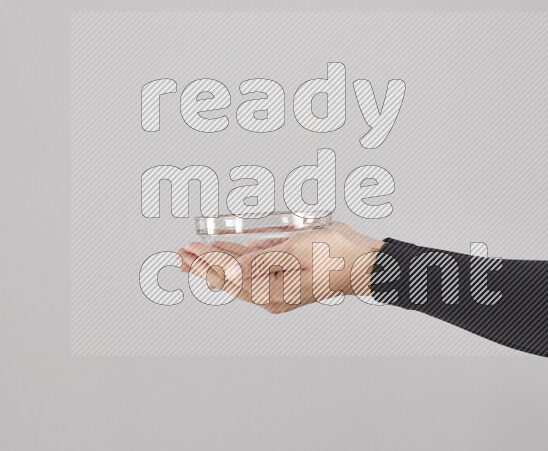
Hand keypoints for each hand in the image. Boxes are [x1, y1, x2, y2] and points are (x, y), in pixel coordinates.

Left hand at [176, 222, 383, 313]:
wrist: (366, 263)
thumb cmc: (339, 256)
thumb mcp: (296, 251)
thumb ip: (260, 260)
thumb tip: (229, 269)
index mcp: (274, 293)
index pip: (229, 276)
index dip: (205, 262)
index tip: (188, 250)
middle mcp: (273, 296)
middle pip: (229, 279)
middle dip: (204, 265)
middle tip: (180, 254)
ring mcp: (280, 290)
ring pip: (239, 276)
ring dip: (217, 263)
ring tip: (194, 255)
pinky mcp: (287, 281)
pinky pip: (256, 272)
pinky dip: (237, 261)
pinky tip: (225, 253)